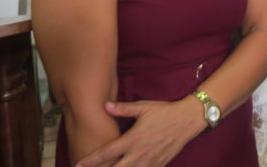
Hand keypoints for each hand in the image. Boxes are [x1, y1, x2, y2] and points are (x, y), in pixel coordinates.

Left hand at [76, 97, 205, 166]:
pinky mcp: (158, 166)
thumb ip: (123, 109)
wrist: (187, 120)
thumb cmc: (164, 112)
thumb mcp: (143, 107)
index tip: (78, 165)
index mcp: (132, 139)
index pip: (106, 153)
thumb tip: (105, 105)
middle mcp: (139, 154)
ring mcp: (149, 162)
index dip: (90, 161)